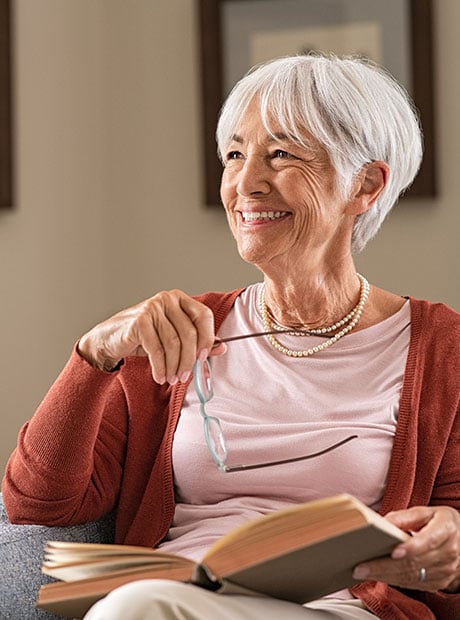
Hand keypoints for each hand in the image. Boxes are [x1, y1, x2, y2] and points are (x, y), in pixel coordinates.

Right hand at [77, 289, 224, 383]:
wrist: (110, 339)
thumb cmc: (144, 337)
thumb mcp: (173, 338)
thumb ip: (198, 341)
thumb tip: (222, 347)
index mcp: (179, 299)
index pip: (204, 315)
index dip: (208, 337)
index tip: (204, 357)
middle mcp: (167, 299)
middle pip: (189, 333)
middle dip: (189, 359)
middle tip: (185, 376)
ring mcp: (152, 308)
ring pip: (173, 344)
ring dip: (175, 366)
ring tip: (172, 379)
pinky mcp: (139, 322)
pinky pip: (157, 350)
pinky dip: (161, 367)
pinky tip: (160, 376)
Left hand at [353, 506, 459, 591]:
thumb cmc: (440, 522)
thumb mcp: (426, 512)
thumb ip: (405, 516)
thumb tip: (384, 522)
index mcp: (445, 530)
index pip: (428, 541)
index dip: (411, 548)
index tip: (393, 551)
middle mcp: (448, 553)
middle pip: (415, 563)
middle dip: (385, 566)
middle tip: (361, 567)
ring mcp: (445, 570)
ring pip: (412, 577)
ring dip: (385, 576)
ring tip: (363, 572)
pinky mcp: (438, 582)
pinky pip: (414, 584)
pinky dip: (393, 581)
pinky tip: (377, 577)